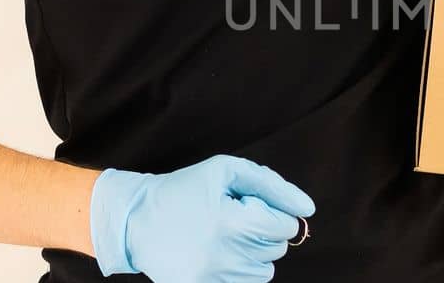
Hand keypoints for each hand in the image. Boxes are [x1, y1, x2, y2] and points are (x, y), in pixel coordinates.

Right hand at [89, 155, 316, 281]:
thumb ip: (272, 185)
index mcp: (230, 223)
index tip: (246, 205)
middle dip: (263, 231)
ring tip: (225, 237)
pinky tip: (218, 254)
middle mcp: (224, 256)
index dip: (271, 212)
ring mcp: (213, 279)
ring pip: (265, 271)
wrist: (135, 221)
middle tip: (231, 218)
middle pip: (277, 249)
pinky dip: (240, 270)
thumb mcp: (225, 171)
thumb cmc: (184, 190)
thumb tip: (308, 209)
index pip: (286, 227)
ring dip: (254, 253)